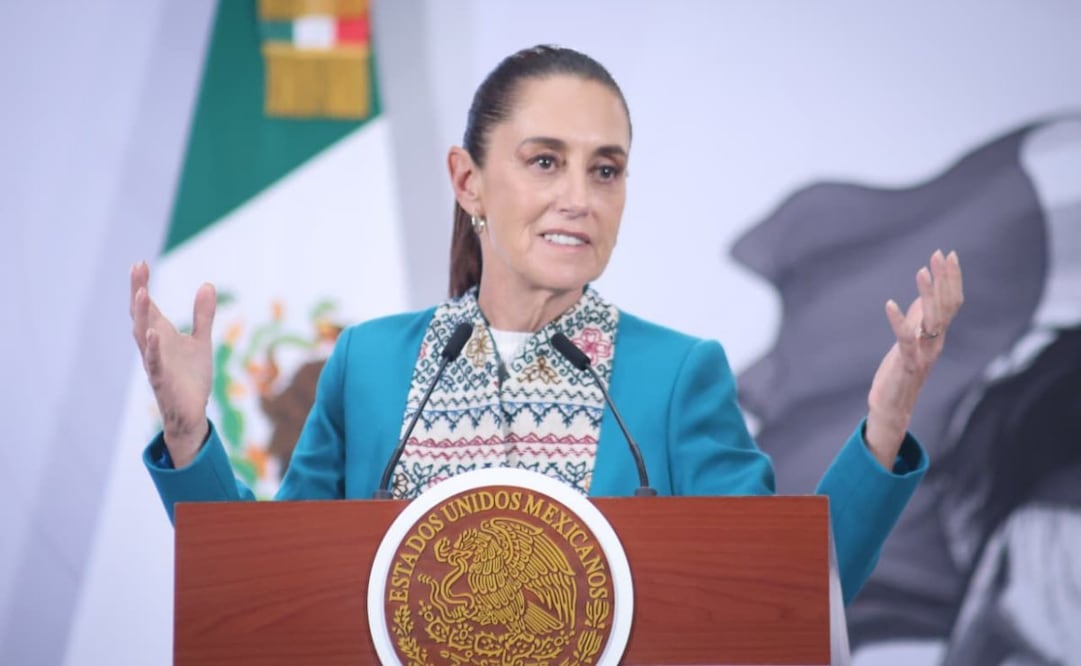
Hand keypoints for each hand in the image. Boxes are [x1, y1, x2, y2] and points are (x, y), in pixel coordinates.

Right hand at [129, 261, 215, 467]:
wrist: (192, 412)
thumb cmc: (191, 377)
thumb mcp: (201, 340)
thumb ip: (203, 315)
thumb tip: (206, 284)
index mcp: (161, 335)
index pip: (148, 307)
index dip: (142, 285)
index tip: (140, 263)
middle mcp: (154, 347)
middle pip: (141, 316)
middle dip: (138, 292)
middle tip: (138, 269)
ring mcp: (156, 363)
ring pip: (143, 337)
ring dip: (142, 316)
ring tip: (142, 293)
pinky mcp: (163, 381)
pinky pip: (155, 364)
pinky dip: (153, 349)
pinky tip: (153, 334)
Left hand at [865, 250, 963, 467]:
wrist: (893, 407)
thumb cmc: (900, 372)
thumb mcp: (911, 339)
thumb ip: (919, 319)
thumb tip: (922, 295)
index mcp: (937, 335)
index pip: (952, 302)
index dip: (951, 278)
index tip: (948, 254)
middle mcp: (936, 342)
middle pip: (947, 306)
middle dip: (945, 279)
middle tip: (940, 254)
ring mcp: (923, 353)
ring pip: (932, 319)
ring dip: (928, 294)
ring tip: (921, 270)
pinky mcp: (907, 363)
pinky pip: (904, 338)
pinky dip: (898, 321)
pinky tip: (889, 304)